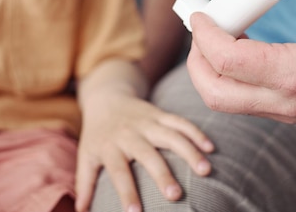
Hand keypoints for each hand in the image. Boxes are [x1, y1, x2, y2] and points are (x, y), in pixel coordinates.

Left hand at [74, 92, 213, 211]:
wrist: (107, 98)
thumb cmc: (98, 135)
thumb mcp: (86, 155)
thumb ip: (84, 183)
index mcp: (109, 146)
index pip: (118, 171)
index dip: (126, 192)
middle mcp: (130, 133)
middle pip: (147, 154)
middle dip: (162, 174)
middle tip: (175, 196)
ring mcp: (148, 121)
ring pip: (171, 135)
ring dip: (189, 152)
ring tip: (205, 171)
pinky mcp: (161, 114)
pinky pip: (181, 121)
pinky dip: (197, 133)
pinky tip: (211, 148)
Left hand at [186, 0, 295, 122]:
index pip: (229, 63)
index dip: (205, 35)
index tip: (200, 12)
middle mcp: (287, 102)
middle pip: (216, 93)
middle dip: (197, 59)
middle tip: (202, 26)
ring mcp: (286, 111)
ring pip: (225, 101)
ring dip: (210, 69)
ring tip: (218, 32)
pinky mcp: (286, 110)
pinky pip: (241, 99)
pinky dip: (227, 75)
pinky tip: (239, 44)